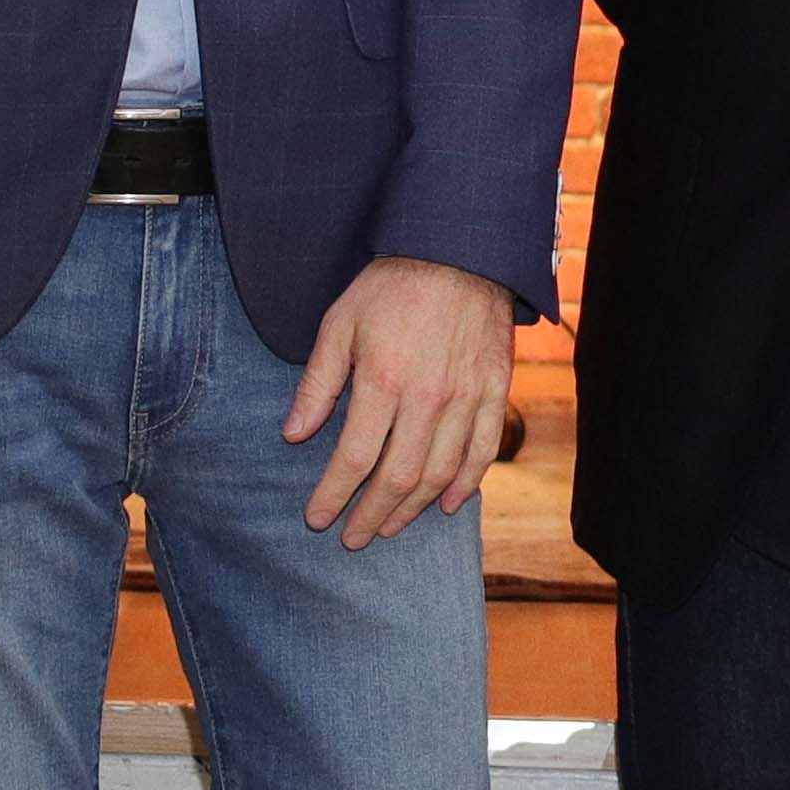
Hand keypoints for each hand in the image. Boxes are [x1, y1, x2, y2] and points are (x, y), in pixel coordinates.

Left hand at [287, 256, 518, 549]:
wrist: (459, 250)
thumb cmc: (391, 286)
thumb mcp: (339, 324)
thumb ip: (318, 383)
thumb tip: (294, 434)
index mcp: (384, 381)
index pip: (354, 458)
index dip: (333, 495)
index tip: (317, 518)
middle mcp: (428, 398)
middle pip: (398, 477)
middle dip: (371, 516)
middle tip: (353, 538)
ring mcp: (466, 398)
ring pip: (440, 473)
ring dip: (412, 508)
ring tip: (390, 526)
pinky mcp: (494, 391)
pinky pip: (483, 450)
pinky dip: (466, 483)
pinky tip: (448, 504)